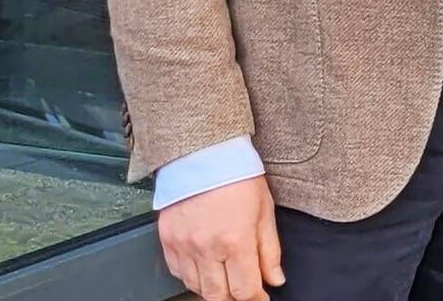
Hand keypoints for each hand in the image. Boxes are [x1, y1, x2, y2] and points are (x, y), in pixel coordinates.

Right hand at [157, 176, 282, 300]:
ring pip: (197, 287)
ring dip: (214, 288)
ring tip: (226, 277)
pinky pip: (178, 273)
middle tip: (243, 289)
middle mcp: (206, 248)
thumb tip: (275, 279)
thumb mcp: (265, 212)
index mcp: (235, 241)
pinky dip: (192, 276)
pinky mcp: (167, 241)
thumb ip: (269, 251)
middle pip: (218, 296)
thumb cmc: (238, 178)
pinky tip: (205, 267)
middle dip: (234, 297)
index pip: (245, 290)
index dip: (256, 298)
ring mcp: (183, 246)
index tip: (261, 296)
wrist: (203, 155)